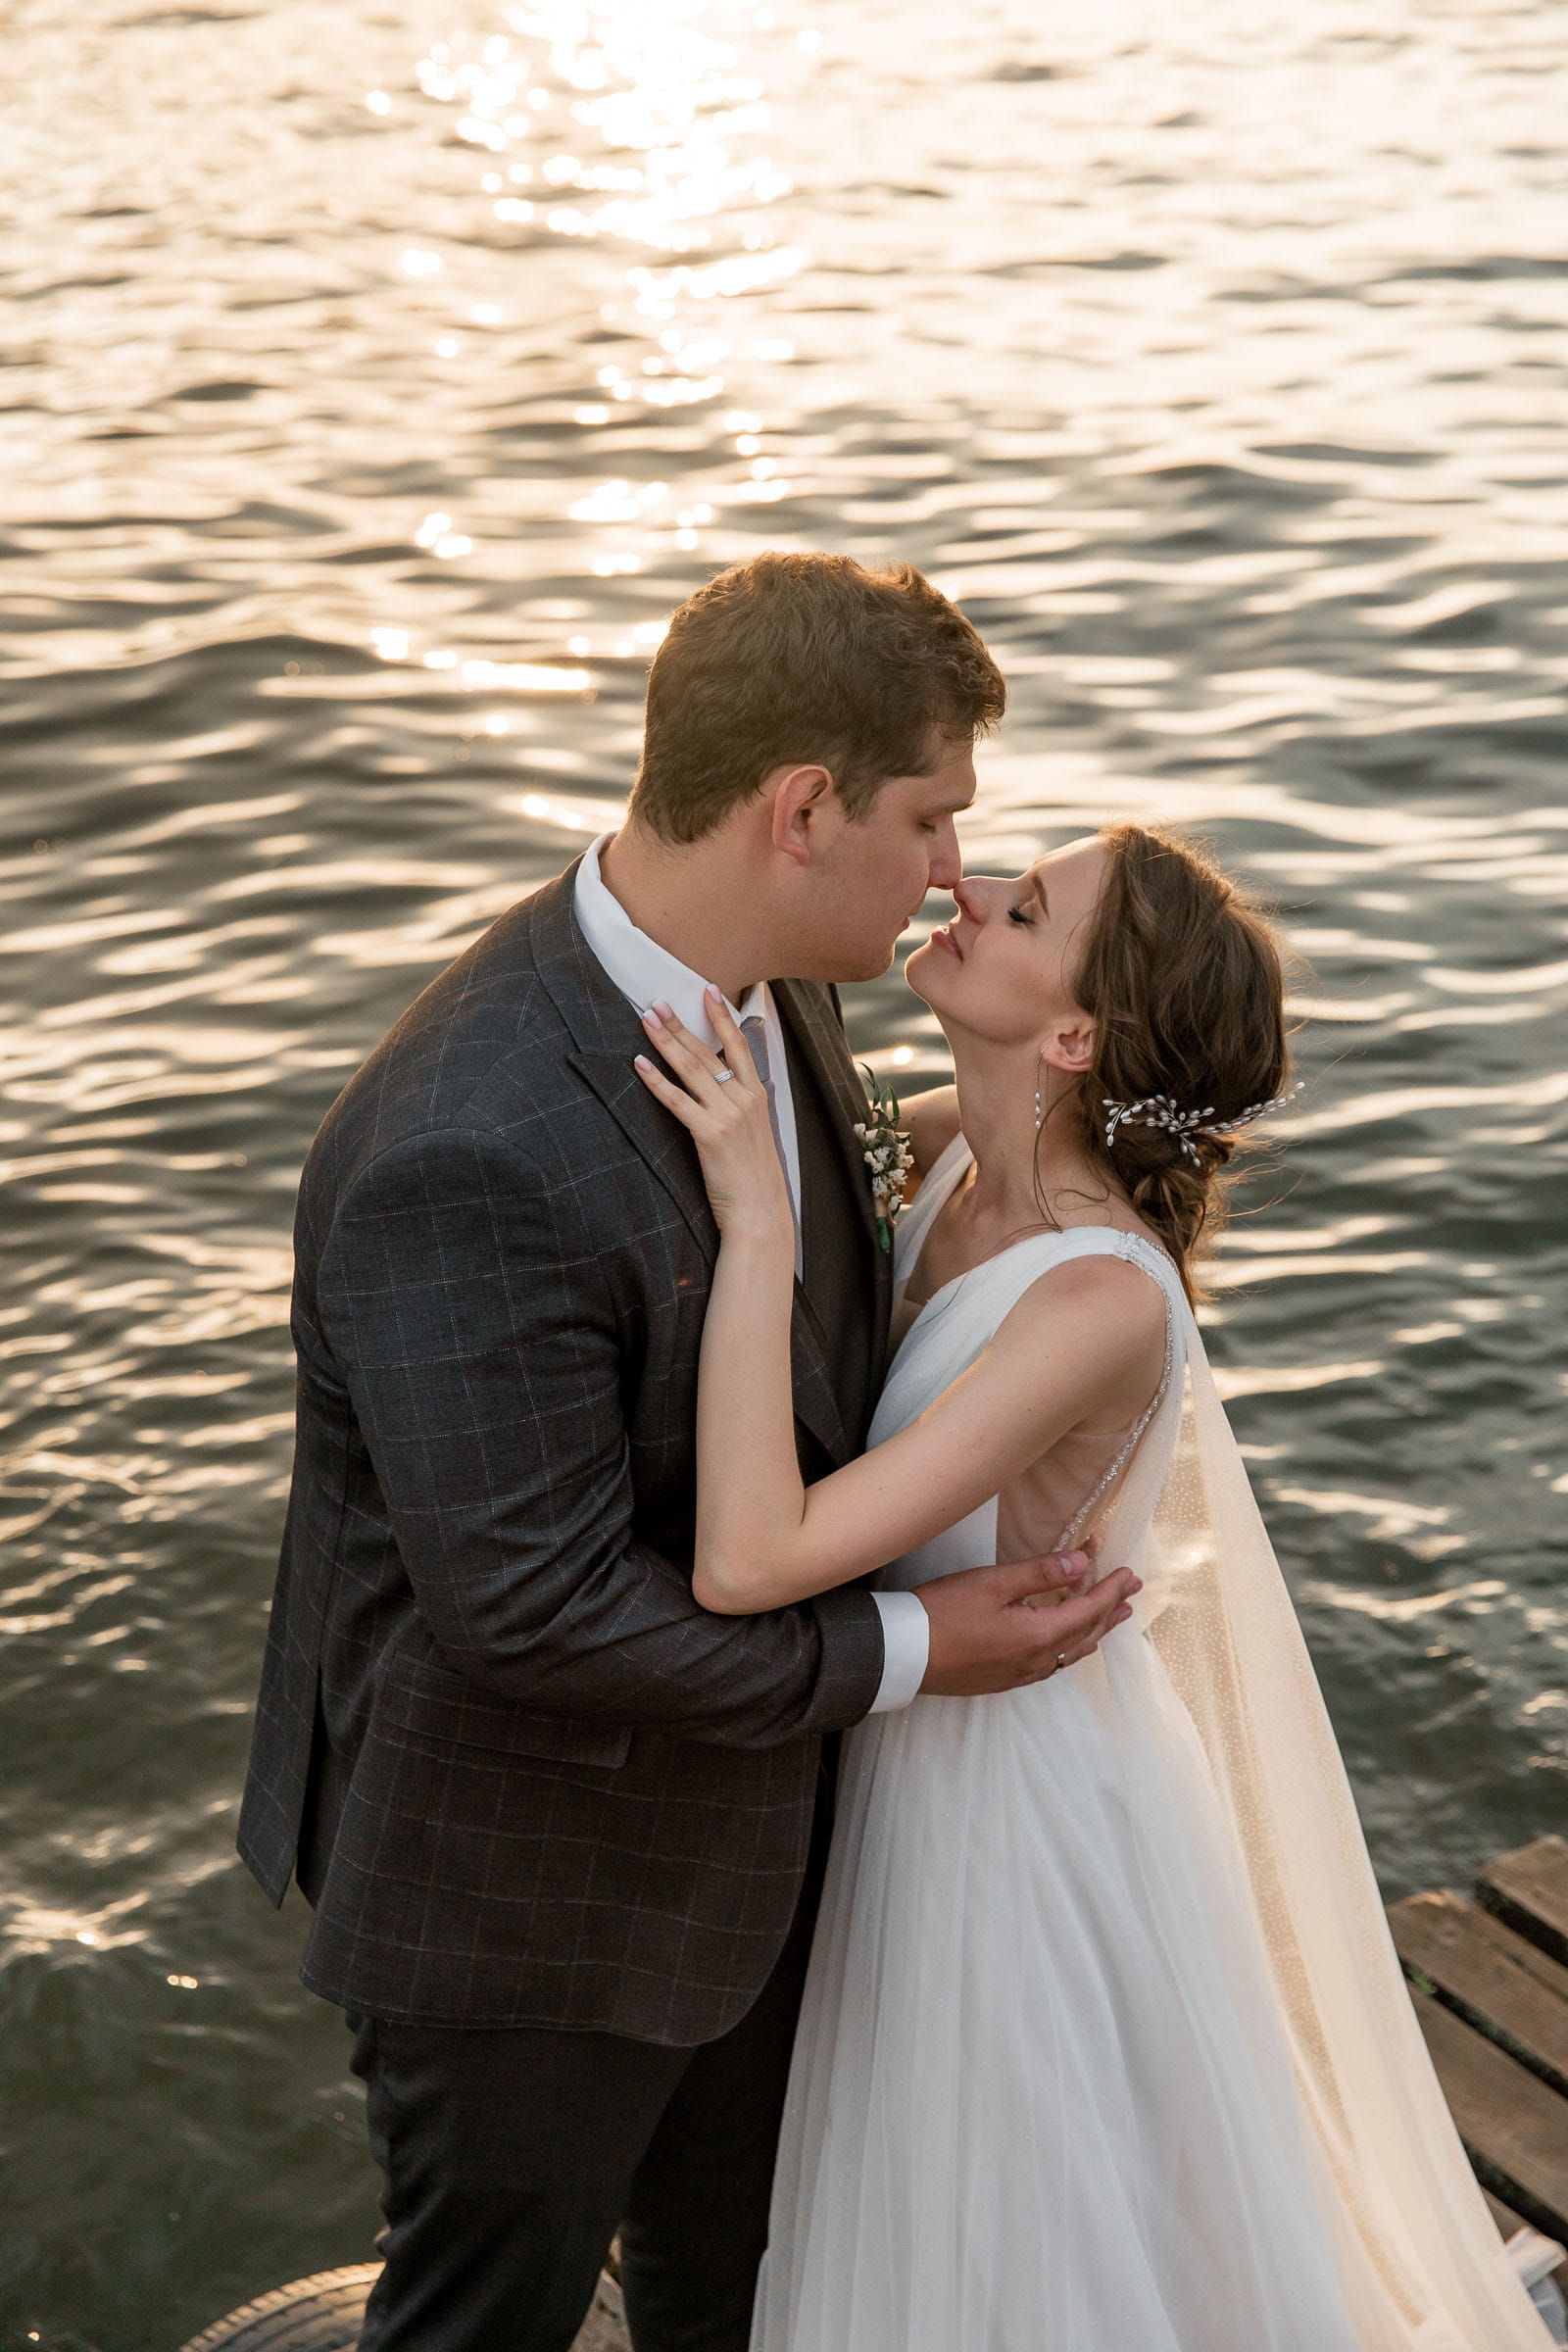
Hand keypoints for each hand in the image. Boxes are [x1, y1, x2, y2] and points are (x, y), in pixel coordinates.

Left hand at [633, 991, 793, 1243]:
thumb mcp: (756, 1133)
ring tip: (646, 1020)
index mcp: (757, 1096)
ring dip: (665, 1041)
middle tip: (657, 1001)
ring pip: (691, 1069)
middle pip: (707, 1052)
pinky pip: (677, 1101)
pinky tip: (639, 1065)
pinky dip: (656, 1081)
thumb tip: (720, 1088)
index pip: (738, 1045)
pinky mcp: (709, 1134)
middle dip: (679, 1024)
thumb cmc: (754, 1177)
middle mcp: (744, 1099)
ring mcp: (728, 1115)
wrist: (760, 1212)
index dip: (722, 1016)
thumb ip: (740, 1107)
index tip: (708, 990)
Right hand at [917, 1543, 1140, 1696]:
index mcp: (1039, 1635)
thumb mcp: (993, 1583)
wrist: (904, 1655)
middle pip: (1086, 1633)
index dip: (1110, 1589)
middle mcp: (1037, 1661)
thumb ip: (1040, 1573)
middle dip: (1111, 1609)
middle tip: (1131, 1590)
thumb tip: (1082, 1563)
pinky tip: (1066, 1641)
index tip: (1129, 1572)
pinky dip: (1071, 1645)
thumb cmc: (943, 1613)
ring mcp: (1021, 1674)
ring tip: (1113, 1617)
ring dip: (1095, 1630)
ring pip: (1072, 1652)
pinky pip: (1053, 1663)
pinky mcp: (1004, 1679)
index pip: (1088, 1609)